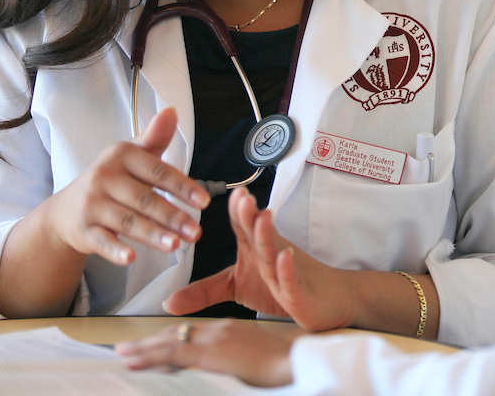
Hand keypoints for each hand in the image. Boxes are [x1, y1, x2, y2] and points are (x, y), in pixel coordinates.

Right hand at [41, 106, 208, 265]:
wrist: (66, 209)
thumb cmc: (111, 180)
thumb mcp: (132, 156)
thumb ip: (155, 138)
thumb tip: (171, 111)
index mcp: (121, 155)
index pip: (157, 171)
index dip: (182, 187)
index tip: (204, 201)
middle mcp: (104, 177)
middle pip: (144, 199)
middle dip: (173, 216)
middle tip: (197, 232)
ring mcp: (91, 204)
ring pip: (127, 221)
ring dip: (153, 235)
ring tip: (176, 245)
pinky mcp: (82, 229)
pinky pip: (101, 240)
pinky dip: (115, 250)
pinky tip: (131, 258)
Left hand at [116, 319, 300, 386]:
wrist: (300, 364)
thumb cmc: (284, 368)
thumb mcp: (253, 365)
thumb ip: (232, 367)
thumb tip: (218, 376)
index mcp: (228, 332)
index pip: (190, 336)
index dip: (166, 342)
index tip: (147, 349)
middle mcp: (219, 330)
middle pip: (176, 335)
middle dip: (148, 343)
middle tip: (124, 350)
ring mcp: (215, 338)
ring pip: (169, 342)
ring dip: (144, 349)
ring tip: (123, 354)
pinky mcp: (213, 351)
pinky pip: (174, 352)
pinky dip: (151, 355)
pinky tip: (135, 359)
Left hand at [163, 187, 356, 329]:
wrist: (326, 299)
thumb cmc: (281, 288)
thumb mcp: (236, 289)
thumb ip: (203, 292)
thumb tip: (167, 302)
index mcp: (255, 248)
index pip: (244, 226)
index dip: (238, 210)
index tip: (233, 193)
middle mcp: (269, 254)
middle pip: (258, 233)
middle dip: (249, 215)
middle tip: (243, 198)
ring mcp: (285, 272)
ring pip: (273, 252)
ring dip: (268, 234)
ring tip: (263, 217)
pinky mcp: (298, 292)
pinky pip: (290, 278)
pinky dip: (287, 268)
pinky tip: (284, 256)